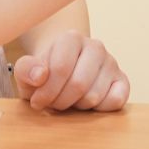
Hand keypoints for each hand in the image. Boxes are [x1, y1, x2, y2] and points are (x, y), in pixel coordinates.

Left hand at [12, 30, 129, 111]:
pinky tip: (86, 104)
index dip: (46, 92)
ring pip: (94, 96)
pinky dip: (99, 109)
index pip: (60, 68)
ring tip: (68, 100)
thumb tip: (40, 76)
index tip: (36, 101)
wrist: (63, 70)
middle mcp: (95, 46)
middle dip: (60, 102)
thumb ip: (25, 70)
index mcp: (71, 38)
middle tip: (52, 103)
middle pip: (78, 85)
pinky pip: (115, 101)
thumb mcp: (26, 71)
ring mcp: (112, 62)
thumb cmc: (44, 72)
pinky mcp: (123, 80)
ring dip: (76, 106)